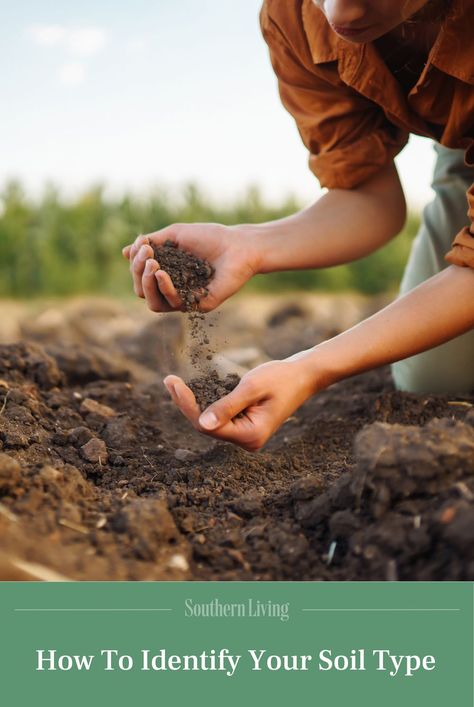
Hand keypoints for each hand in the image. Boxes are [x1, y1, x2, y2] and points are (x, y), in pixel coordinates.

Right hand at [122, 223, 259, 312]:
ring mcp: (185, 299)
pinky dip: (164, 288)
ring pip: (153, 303)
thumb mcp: (174, 235)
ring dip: (146, 283)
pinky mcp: (198, 305)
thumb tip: (125, 252)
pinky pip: (173, 304)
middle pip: (142, 291)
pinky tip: (162, 273)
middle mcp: (173, 289)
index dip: (135, 263)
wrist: (238, 245)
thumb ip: (151, 243)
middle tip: (147, 255)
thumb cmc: (209, 237)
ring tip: (152, 264)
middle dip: (138, 272)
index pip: (140, 276)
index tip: (143, 244)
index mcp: (166, 273)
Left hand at [163, 355, 319, 451]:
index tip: (173, 383)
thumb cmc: (281, 378)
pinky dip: (206, 402)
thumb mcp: (252, 387)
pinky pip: (219, 417)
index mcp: (250, 436)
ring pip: (210, 422)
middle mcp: (247, 441)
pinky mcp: (244, 426)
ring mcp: (246, 435)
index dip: (187, 406)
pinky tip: (191, 390)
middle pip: (206, 426)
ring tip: (174, 383)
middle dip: (187, 404)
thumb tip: (202, 424)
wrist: (303, 376)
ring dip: (194, 403)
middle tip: (169, 380)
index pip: (208, 426)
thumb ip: (227, 406)